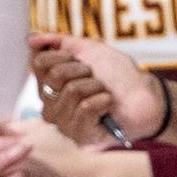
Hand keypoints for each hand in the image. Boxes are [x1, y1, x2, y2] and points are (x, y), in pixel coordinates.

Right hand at [30, 34, 162, 145]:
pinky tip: (109, 106)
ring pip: (72, 92)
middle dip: (82, 70)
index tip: (82, 61)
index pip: (39, 62)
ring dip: (96, 86)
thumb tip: (30, 38)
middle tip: (96, 79)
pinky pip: (85, 108)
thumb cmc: (118, 74)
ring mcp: (64, 124)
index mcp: (48, 85)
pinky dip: (103, 100)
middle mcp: (50, 106)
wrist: (146, 94)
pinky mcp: (81, 137)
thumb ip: (57, 42)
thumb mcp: (88, 49)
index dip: (64, 55)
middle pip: (54, 76)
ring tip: (104, 93)